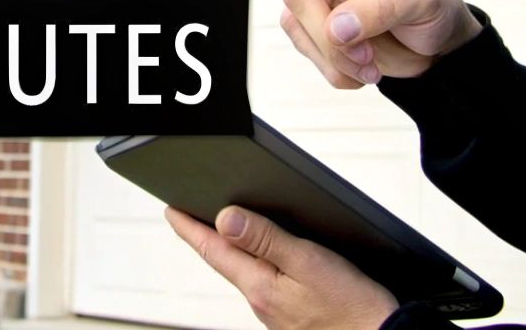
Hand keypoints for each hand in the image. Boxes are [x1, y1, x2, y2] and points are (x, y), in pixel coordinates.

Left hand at [166, 204, 398, 329]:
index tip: (172, 210)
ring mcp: (276, 311)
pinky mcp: (293, 316)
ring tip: (221, 229)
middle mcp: (262, 302)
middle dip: (207, 237)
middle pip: (226, 261)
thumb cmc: (353, 309)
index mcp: (261, 286)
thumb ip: (267, 240)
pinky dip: (257, 263)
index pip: (214, 250)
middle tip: (189, 215)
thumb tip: (227, 219)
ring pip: (246, 273)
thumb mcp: (309, 262)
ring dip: (232, 250)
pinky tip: (263, 257)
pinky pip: (265, 282)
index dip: (190, 228)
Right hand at [226, 0, 481, 84]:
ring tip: (372, 66)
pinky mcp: (325, 45)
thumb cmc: (434, 9)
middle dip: (328, 35)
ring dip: (336, 59)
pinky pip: (314, 63)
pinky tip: (365, 71)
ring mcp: (325, 15)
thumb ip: (378, 9)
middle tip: (366, 58)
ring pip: (300, 35)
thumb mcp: (421, 0)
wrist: (442, 51)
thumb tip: (336, 27)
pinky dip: (340, 75)